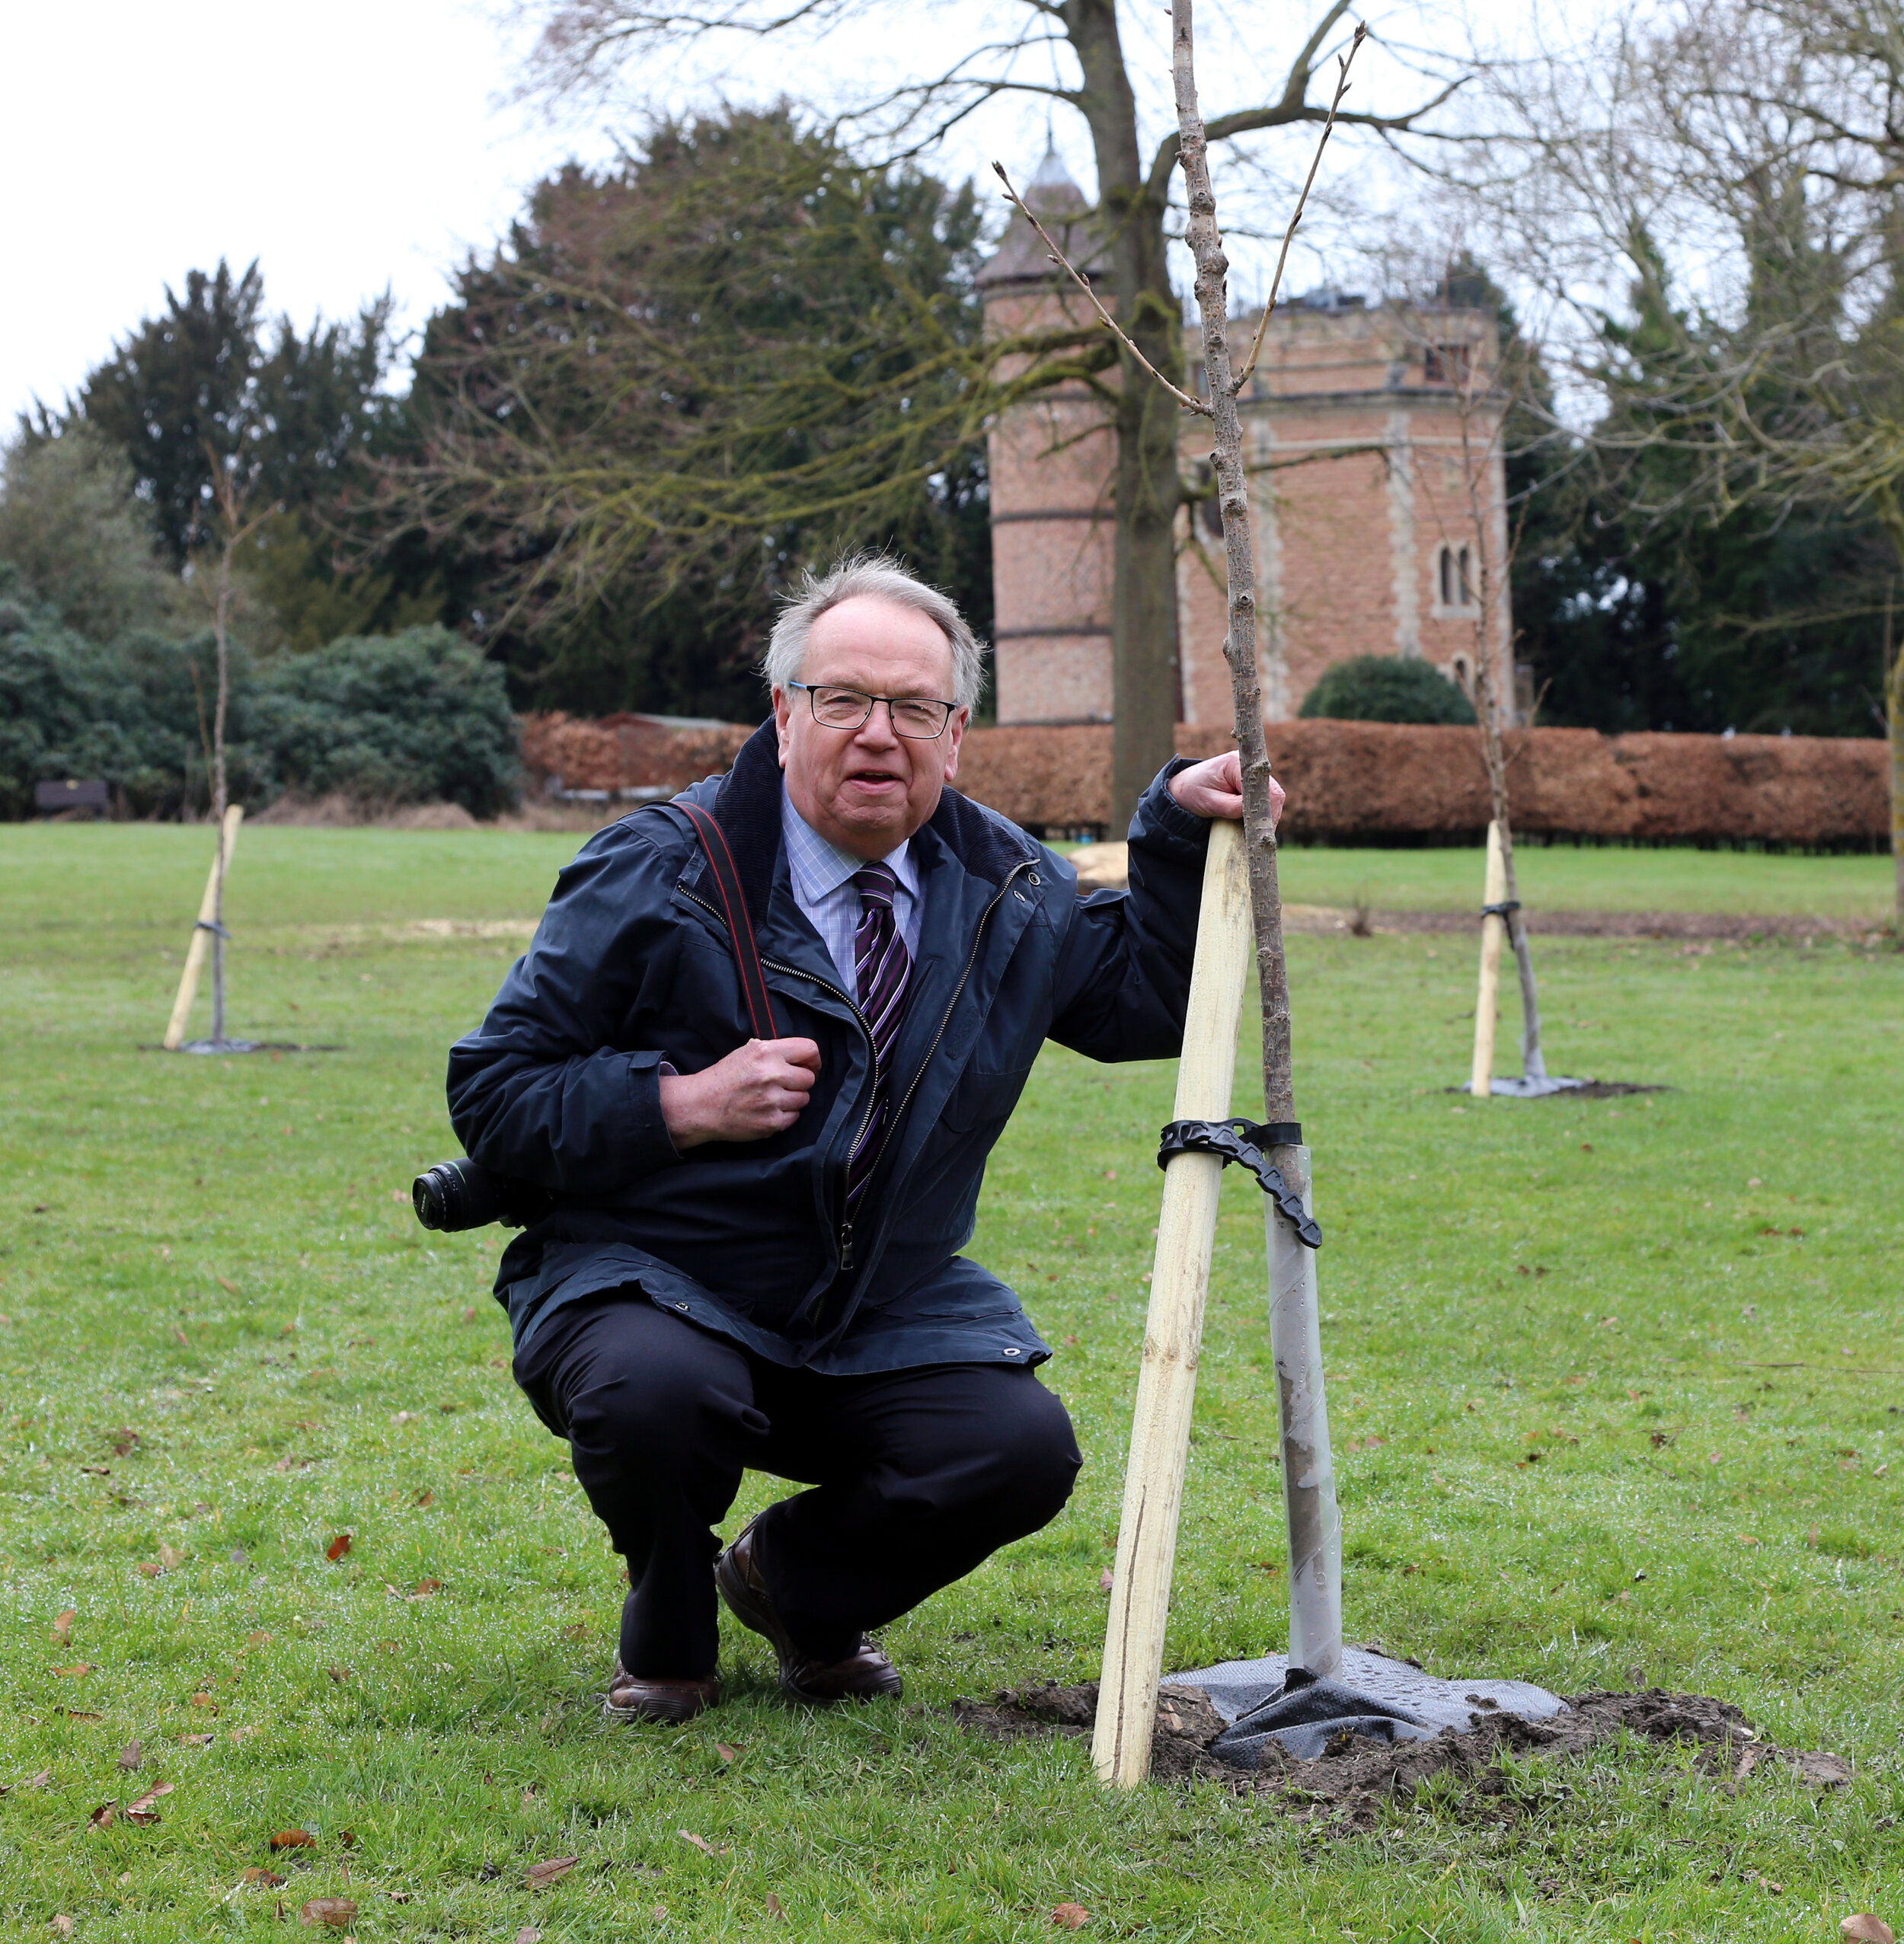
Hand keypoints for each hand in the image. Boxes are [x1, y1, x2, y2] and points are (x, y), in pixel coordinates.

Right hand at [659, 1037, 821, 1148]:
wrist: (701, 1106)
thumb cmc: (724, 1077)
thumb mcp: (747, 1052)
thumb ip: (774, 1051)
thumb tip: (804, 1056)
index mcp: (766, 1052)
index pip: (810, 1050)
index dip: (813, 1059)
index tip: (809, 1065)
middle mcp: (771, 1074)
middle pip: (809, 1078)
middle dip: (800, 1081)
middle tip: (786, 1084)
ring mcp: (771, 1100)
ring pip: (804, 1099)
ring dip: (793, 1099)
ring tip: (774, 1098)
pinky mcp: (771, 1123)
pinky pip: (794, 1117)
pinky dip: (785, 1115)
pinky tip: (769, 1110)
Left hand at [1168, 750, 1284, 828]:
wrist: (1183, 790)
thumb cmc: (1193, 793)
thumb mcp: (1210, 802)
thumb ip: (1233, 807)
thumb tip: (1258, 815)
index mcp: (1236, 763)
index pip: (1262, 785)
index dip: (1266, 807)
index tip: (1261, 826)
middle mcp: (1249, 766)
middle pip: (1274, 792)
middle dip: (1269, 815)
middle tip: (1263, 836)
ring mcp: (1253, 776)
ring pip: (1273, 798)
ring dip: (1267, 816)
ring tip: (1259, 833)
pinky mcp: (1253, 786)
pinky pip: (1266, 801)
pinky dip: (1263, 815)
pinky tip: (1257, 827)